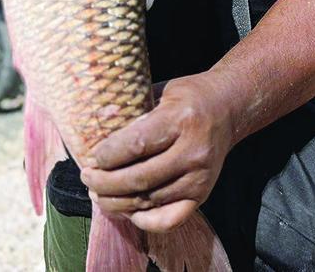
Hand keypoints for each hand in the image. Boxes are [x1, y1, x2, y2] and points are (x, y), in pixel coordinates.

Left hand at [80, 74, 234, 232]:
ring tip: (98, 193)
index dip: (107, 155)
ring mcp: (199, 177)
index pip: (136, 145)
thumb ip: (135, 113)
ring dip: (116, 202)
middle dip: (104, 182)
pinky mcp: (203, 194)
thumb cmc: (189, 96)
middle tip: (87, 177)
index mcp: (181, 119)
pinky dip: (144, 221)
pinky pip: (170, 220)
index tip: (91, 157)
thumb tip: (96, 132)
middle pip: (139, 178)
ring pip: (149, 201)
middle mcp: (192, 152)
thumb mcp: (162, 92)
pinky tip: (127, 211)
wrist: (228, 108)